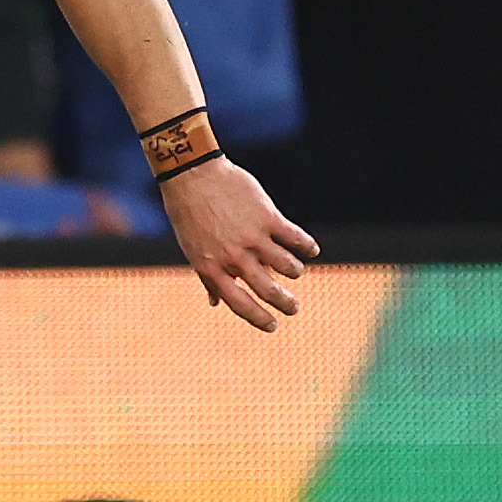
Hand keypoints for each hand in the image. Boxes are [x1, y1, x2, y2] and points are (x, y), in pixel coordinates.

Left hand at [161, 158, 318, 331]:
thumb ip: (207, 277)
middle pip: (268, 290)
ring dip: (294, 271)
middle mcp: (234, 257)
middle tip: (294, 308)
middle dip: (285, 303)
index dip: (258, 318)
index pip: (239, 303)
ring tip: (296, 271)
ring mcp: (252, 237)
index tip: (272, 326)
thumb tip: (215, 303)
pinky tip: (312, 250)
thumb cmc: (189, 214)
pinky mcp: (267, 217)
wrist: (193, 175)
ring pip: (286, 265)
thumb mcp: (192, 249)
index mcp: (213, 268)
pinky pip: (294, 237)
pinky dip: (307, 246)